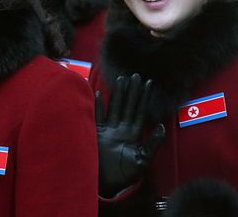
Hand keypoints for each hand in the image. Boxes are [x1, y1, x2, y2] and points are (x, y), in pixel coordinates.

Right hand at [95, 73, 164, 195]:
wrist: (106, 183)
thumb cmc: (125, 174)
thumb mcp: (143, 159)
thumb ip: (152, 143)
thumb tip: (162, 126)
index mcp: (132, 133)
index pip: (140, 111)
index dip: (145, 98)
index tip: (149, 83)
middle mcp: (121, 128)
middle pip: (127, 105)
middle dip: (132, 90)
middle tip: (135, 75)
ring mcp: (108, 129)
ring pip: (114, 106)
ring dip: (117, 93)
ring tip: (121, 79)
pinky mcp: (96, 132)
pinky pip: (97, 116)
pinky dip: (98, 105)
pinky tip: (98, 94)